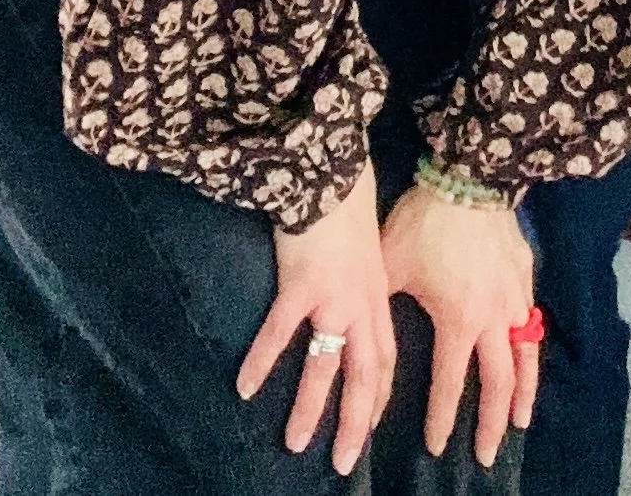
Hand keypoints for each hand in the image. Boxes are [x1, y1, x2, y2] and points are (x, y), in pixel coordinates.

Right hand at [237, 162, 395, 475]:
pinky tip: (244, 387)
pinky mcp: (302, 284)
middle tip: (345, 460)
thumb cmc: (349, 205)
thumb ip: (363, 283)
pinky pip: (281, 333)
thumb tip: (352, 305)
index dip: (380, 395)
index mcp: (378, 297)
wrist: (334, 171)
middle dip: (358, 422)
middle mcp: (362, 304)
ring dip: (311, 407)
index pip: (385, 358)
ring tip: (296, 442)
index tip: (371, 425)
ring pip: (325, 366)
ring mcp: (333, 297)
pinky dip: (262, 361)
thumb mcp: (369, 250)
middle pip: (366, 375)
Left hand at [380, 180, 538, 469]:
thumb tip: (359, 330)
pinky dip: (531, 350)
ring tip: (519, 422)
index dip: (440, 419)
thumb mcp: (391, 265)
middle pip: (498, 382)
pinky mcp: (525, 274)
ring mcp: (514, 296)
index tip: (434, 447)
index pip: (448, 384)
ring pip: (525, 356)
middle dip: (490, 423)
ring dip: (522, 394)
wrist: (469, 177)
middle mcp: (492, 317)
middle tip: (485, 456)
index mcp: (457, 321)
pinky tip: (527, 359)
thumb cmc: (424, 222)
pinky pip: (532, 323)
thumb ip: (383, 304)